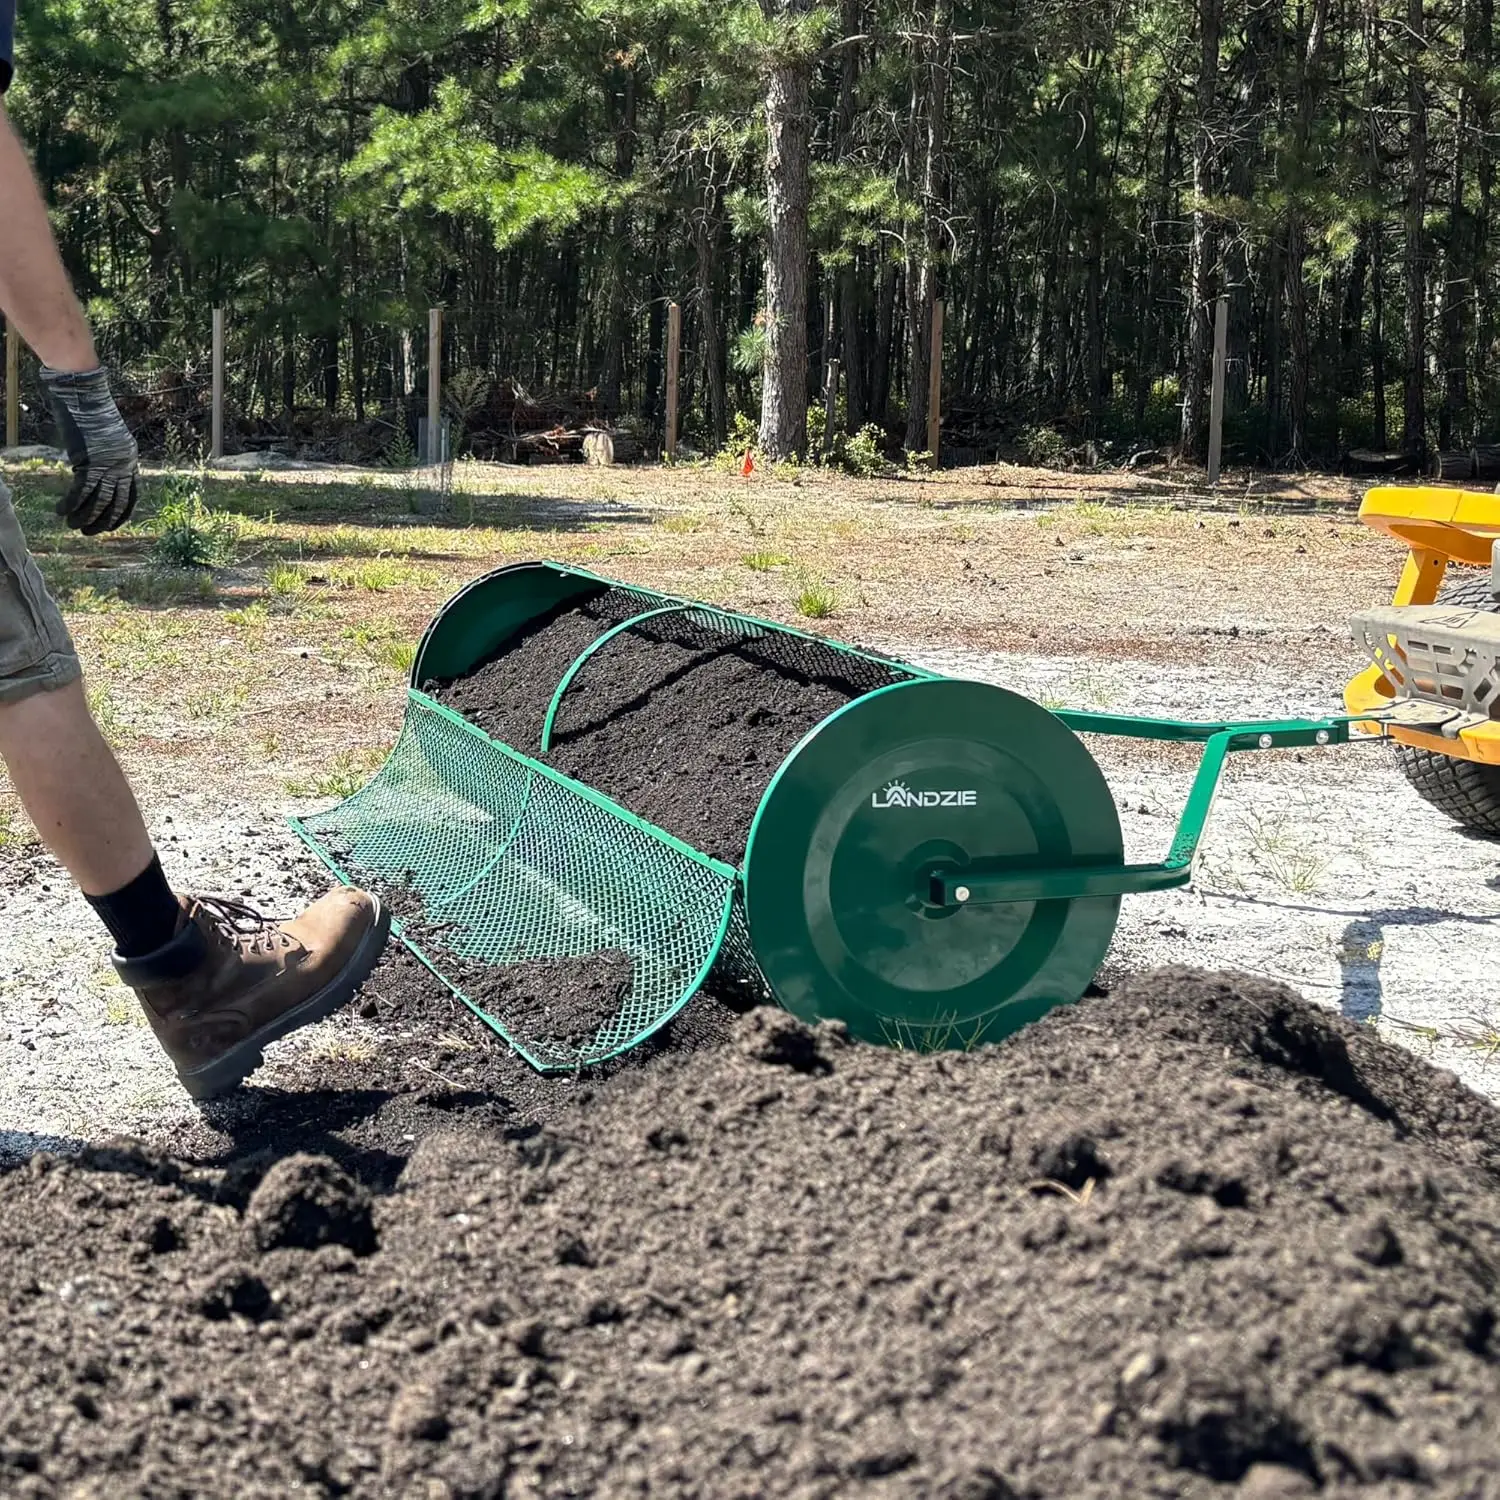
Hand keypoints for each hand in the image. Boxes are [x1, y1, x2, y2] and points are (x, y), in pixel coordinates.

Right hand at [38, 365, 139, 534]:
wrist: (85, 395)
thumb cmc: (91, 411)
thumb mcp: (106, 436)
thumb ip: (105, 455)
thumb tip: (95, 470)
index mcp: (130, 460)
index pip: (131, 495)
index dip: (121, 513)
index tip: (112, 524)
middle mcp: (122, 465)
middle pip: (116, 503)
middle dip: (102, 521)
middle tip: (87, 531)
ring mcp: (107, 465)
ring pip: (98, 502)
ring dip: (84, 517)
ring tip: (72, 524)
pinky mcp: (89, 463)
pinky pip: (81, 492)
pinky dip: (70, 504)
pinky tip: (60, 510)